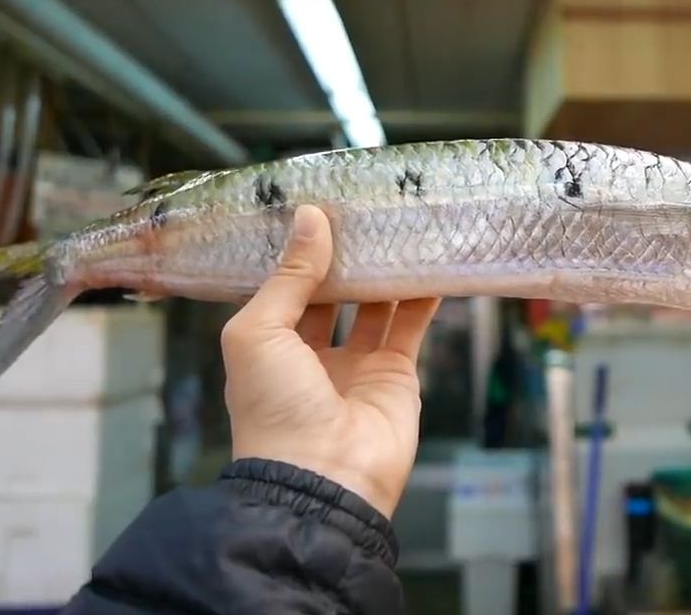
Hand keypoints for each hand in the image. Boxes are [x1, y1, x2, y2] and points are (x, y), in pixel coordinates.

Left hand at [220, 205, 439, 517]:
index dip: (300, 255)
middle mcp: (312, 355)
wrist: (323, 477)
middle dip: (346, 260)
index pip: (286, 290)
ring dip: (385, 273)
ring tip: (398, 229)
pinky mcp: (396, 375)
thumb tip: (311, 218)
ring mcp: (357, 366)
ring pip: (375, 306)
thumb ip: (289, 276)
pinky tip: (431, 264)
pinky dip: (422, 297)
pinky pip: (410, 327)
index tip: (317, 212)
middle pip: (334, 295)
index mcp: (270, 346)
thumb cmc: (275, 407)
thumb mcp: (260, 332)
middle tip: (363, 214)